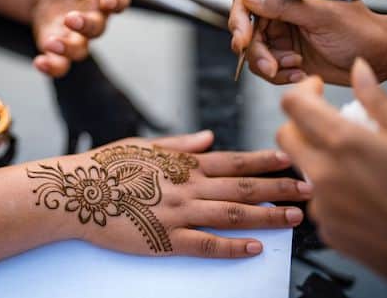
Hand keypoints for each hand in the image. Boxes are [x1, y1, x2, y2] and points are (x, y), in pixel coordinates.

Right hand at [26, 130, 310, 257]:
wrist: (78, 191)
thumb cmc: (107, 166)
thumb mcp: (144, 145)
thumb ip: (179, 143)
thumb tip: (209, 138)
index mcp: (183, 162)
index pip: (234, 160)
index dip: (265, 160)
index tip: (290, 159)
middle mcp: (188, 185)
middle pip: (243, 186)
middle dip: (279, 188)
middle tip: (309, 189)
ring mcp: (178, 213)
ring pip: (232, 214)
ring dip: (266, 216)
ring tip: (293, 218)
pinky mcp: (165, 239)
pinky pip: (206, 244)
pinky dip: (232, 247)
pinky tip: (253, 248)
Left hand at [31, 0, 154, 76]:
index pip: (119, 3)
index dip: (116, 3)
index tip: (109, 0)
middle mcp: (93, 20)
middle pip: (98, 29)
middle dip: (87, 26)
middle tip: (73, 18)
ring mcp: (74, 37)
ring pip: (79, 51)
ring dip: (67, 50)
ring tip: (53, 43)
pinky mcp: (56, 47)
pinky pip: (59, 65)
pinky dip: (52, 67)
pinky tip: (40, 63)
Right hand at [228, 0, 386, 84]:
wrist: (378, 57)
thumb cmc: (359, 30)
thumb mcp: (320, 16)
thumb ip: (282, 6)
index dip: (239, 19)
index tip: (244, 40)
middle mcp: (280, 9)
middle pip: (247, 30)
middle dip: (257, 52)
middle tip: (270, 67)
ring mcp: (281, 32)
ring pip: (255, 52)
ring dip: (270, 65)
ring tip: (295, 67)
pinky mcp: (285, 53)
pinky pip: (267, 67)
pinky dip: (280, 74)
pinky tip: (300, 72)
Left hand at [276, 58, 386, 292]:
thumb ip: (377, 99)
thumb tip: (358, 69)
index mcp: (345, 144)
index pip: (294, 105)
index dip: (301, 91)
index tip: (314, 90)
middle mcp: (324, 174)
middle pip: (285, 136)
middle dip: (300, 123)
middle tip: (326, 123)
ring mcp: (323, 205)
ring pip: (301, 170)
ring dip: (318, 159)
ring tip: (355, 164)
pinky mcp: (327, 230)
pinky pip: (317, 202)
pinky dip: (331, 192)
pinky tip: (361, 195)